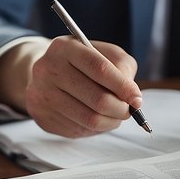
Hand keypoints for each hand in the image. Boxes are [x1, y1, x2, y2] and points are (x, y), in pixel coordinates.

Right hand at [23, 37, 142, 137]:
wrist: (45, 74)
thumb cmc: (82, 63)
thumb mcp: (103, 53)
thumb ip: (122, 67)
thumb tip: (133, 97)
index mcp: (64, 48)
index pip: (100, 69)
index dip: (123, 86)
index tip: (137, 99)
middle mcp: (48, 70)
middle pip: (97, 99)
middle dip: (121, 109)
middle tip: (129, 110)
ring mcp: (42, 95)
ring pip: (90, 119)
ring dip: (111, 121)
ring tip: (115, 116)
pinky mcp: (42, 117)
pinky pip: (78, 130)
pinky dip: (94, 128)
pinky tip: (95, 118)